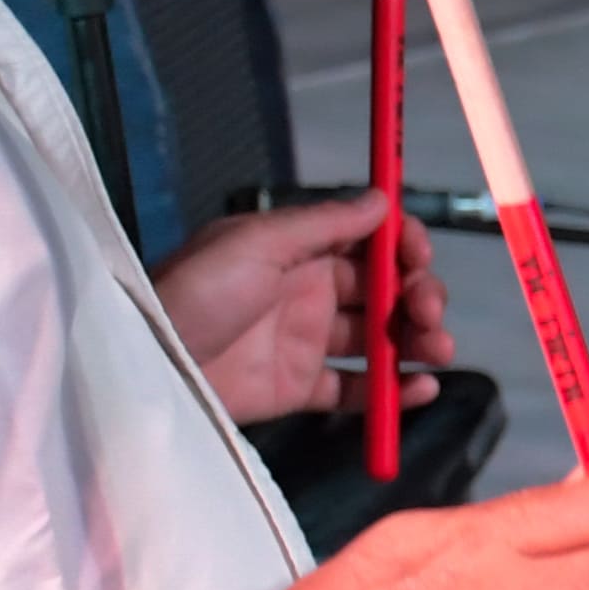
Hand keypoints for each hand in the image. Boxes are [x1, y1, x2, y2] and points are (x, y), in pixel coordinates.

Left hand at [157, 192, 446, 423]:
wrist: (150, 362)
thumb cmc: (196, 292)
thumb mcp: (256, 242)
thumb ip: (324, 223)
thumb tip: (380, 198)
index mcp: (297, 251)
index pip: (367, 241)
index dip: (401, 246)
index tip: (418, 258)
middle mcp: (307, 292)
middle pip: (383, 290)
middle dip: (418, 295)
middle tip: (428, 314)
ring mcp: (305, 342)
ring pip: (380, 339)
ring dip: (418, 340)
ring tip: (438, 351)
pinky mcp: (298, 388)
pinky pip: (357, 390)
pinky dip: (395, 391)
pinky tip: (421, 388)